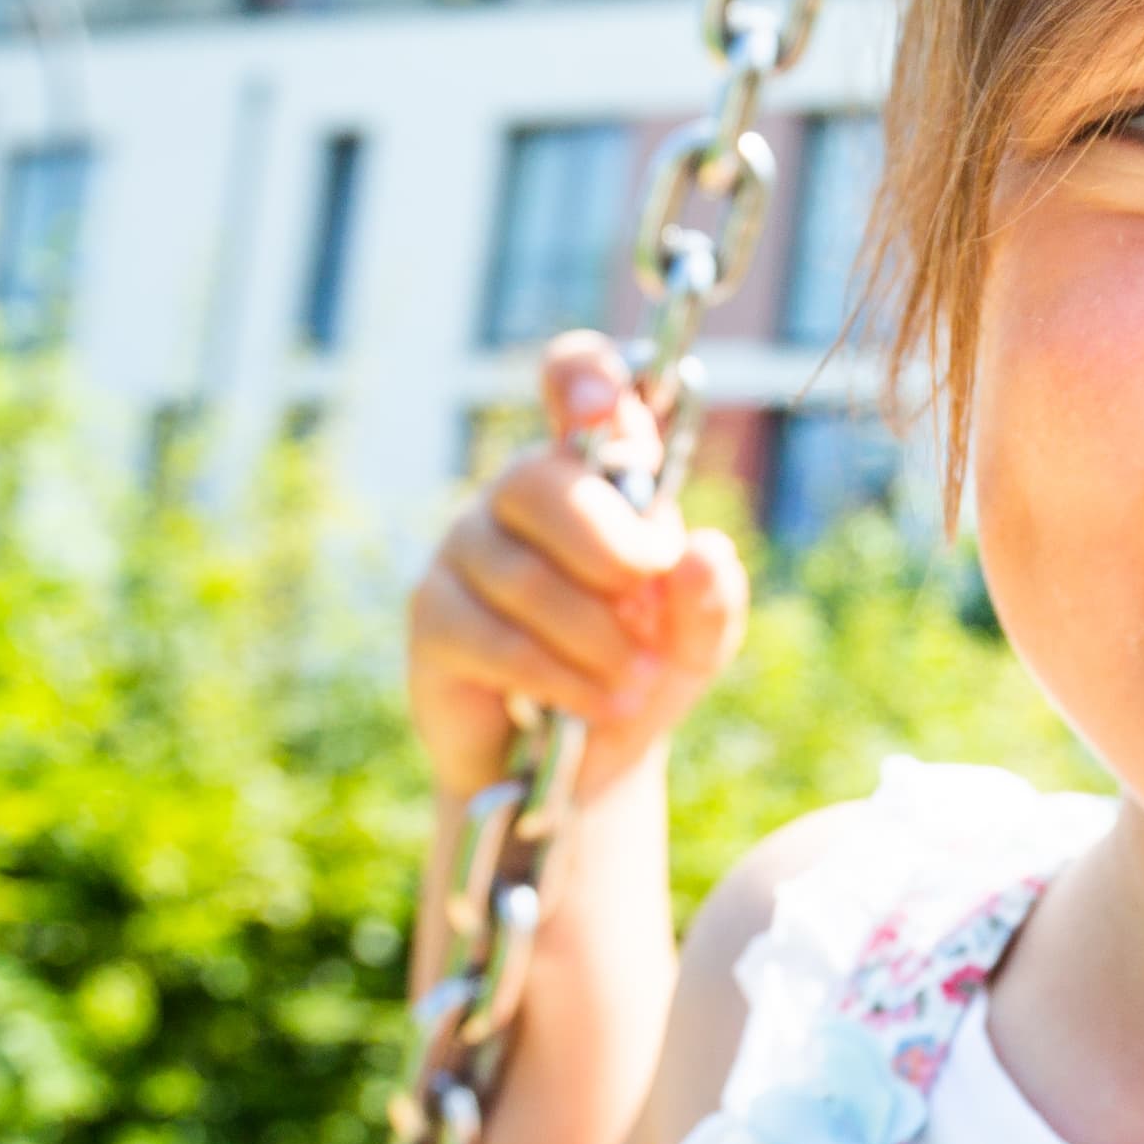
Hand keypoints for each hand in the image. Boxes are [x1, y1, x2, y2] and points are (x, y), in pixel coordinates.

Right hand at [405, 335, 748, 803]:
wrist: (582, 765)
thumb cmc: (638, 673)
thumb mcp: (696, 642)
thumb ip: (711, 598)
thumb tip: (700, 549)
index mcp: (593, 472)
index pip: (573, 380)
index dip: (582, 378)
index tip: (602, 412)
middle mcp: (520, 493)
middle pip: (542, 482)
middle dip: (611, 550)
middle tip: (648, 607)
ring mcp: (466, 549)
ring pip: (525, 576)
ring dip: (596, 639)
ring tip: (634, 684)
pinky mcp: (433, 615)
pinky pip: (495, 637)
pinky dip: (559, 677)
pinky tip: (595, 704)